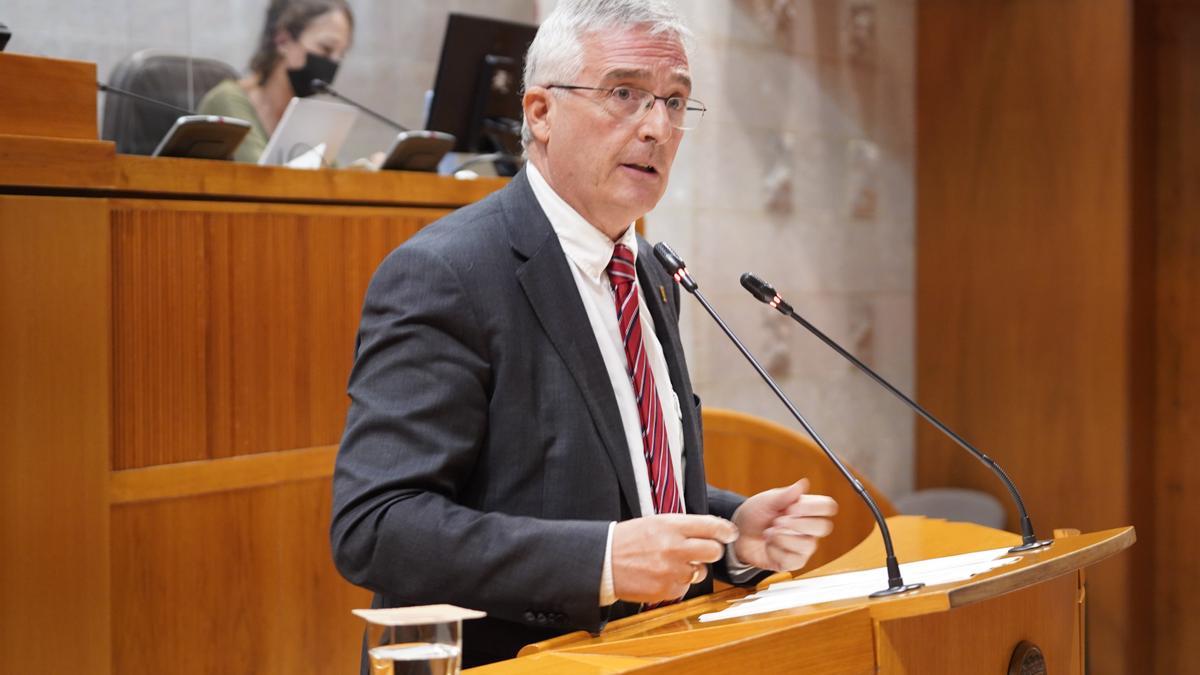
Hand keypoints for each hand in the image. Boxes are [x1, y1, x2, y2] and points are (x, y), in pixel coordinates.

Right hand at [611, 513, 738, 603]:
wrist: (603, 562)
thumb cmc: (629, 540)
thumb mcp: (655, 522)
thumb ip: (683, 526)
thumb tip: (711, 531)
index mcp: (671, 526)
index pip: (711, 526)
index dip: (725, 530)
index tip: (729, 534)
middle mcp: (674, 547)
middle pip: (714, 551)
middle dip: (712, 551)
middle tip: (704, 550)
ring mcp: (671, 570)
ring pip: (701, 571)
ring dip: (693, 568)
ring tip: (673, 563)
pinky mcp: (666, 589)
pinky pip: (685, 587)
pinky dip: (678, 582)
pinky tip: (662, 575)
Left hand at [731, 479, 836, 571]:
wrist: (739, 533)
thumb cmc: (755, 514)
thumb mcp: (766, 501)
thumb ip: (784, 495)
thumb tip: (803, 484)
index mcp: (806, 509)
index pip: (828, 506)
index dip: (813, 507)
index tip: (791, 507)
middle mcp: (809, 528)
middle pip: (823, 527)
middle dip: (798, 524)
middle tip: (777, 521)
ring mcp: (803, 546)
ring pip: (807, 545)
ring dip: (782, 537)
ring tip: (768, 533)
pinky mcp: (793, 562)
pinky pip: (792, 559)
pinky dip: (775, 551)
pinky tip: (768, 545)